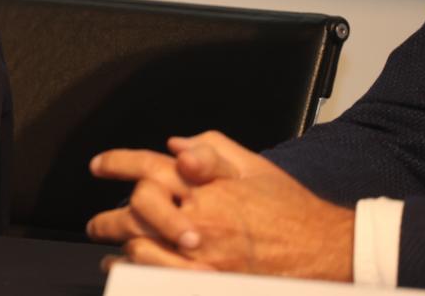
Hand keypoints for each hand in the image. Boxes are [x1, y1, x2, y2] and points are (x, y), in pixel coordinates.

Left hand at [86, 131, 353, 281]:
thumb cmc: (291, 209)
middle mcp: (199, 217)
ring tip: (109, 247)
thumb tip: (174, 145)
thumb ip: (212, 150)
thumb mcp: (253, 167)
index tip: (99, 166)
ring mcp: (202, 254)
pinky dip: (136, 271)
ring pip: (140, 246)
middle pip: (135, 209)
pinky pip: (157, 276)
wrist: (328, 251)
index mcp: (206, 183)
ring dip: (120, 245)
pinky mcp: (208, 280)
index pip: (148, 165)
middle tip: (97, 222)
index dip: (117, 163)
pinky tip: (127, 268)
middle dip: (110, 216)